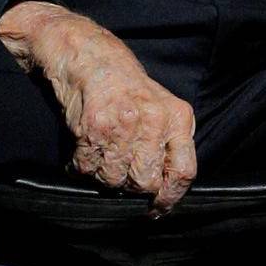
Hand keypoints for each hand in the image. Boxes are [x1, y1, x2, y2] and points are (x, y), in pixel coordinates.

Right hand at [0, 1, 196, 213]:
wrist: (89, 57)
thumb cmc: (126, 86)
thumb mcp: (161, 106)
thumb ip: (169, 143)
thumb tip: (166, 190)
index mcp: (176, 117)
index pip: (184, 171)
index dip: (170, 198)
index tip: (157, 208)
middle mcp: (153, 121)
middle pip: (145, 182)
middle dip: (130, 184)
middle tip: (121, 169)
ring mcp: (122, 125)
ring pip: (114, 180)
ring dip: (104, 175)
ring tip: (102, 154)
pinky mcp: (93, 128)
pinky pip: (88, 168)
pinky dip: (82, 166)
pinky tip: (85, 150)